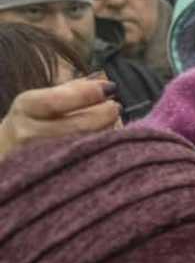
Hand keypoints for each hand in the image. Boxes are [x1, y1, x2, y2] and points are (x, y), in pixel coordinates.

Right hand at [0, 79, 119, 160]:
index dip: (86, 94)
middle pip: (77, 126)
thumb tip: (106, 84)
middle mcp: (29, 134)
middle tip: (116, 108)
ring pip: (85, 146)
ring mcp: (42, 159)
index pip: (56, 100)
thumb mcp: (42, 102)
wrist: (8, 154)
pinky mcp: (56, 179)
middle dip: (104, 115)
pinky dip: (101, 152)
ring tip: (111, 124)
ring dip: (106, 134)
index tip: (110, 88)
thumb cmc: (32, 124)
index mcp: (26, 108)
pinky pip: (87, 164)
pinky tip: (106, 145)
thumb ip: (72, 91)